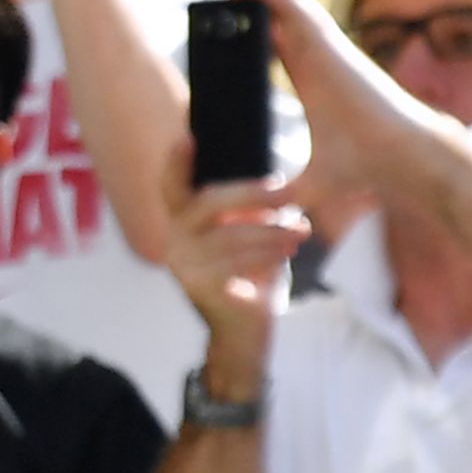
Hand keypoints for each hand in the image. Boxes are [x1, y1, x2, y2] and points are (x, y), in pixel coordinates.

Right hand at [159, 148, 306, 361]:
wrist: (245, 334)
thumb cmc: (250, 278)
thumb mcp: (249, 238)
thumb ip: (251, 213)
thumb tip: (281, 186)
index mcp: (182, 222)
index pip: (170, 186)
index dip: (175, 162)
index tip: (187, 137)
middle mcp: (174, 240)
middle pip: (209, 203)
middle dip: (253, 194)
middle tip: (291, 191)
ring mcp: (184, 265)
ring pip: (230, 235)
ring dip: (271, 231)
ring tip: (301, 232)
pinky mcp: (201, 288)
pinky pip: (236, 263)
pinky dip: (266, 256)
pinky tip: (287, 255)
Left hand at [230, 0, 453, 208]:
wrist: (401, 159)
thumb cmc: (364, 167)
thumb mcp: (308, 182)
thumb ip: (274, 192)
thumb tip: (245, 212)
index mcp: (309, 83)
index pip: (273, 50)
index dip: (247, 38)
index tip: (216, 39)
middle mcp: (315, 60)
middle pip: (275, 23)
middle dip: (244, 11)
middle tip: (210, 5)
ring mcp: (322, 48)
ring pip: (283, 6)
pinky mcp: (326, 41)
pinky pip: (291, 2)